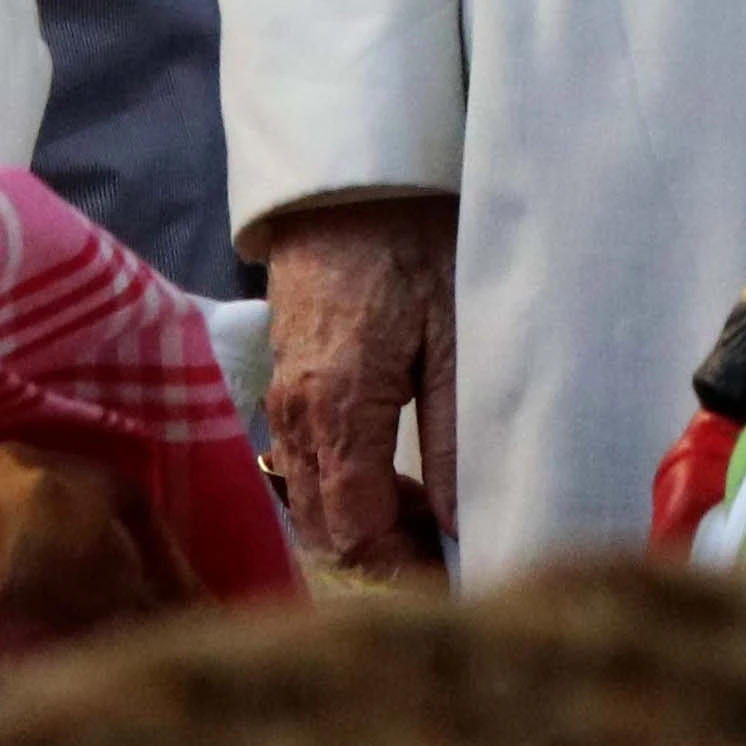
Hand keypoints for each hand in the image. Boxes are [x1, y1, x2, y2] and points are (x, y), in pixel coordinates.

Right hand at [254, 191, 460, 582]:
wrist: (352, 176)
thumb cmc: (414, 243)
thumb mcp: (455, 334)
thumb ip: (455, 435)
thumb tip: (465, 523)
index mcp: (337, 410)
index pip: (355, 535)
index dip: (407, 569)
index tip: (461, 568)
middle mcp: (294, 417)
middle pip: (326, 530)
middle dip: (387, 552)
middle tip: (452, 535)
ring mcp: (280, 401)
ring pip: (312, 502)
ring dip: (365, 519)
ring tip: (430, 499)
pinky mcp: (283, 383)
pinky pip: (304, 465)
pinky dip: (346, 486)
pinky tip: (395, 466)